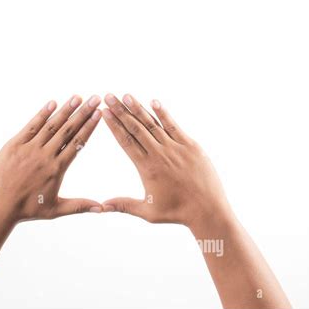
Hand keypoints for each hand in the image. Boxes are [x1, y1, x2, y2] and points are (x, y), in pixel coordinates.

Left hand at [0, 95, 102, 227]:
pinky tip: (52, 103)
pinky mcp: (14, 145)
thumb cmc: (28, 210)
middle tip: (94, 99)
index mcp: (57, 169)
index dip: (89, 126)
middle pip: (68, 130)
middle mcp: (45, 156)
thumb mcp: (56, 210)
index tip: (99, 114)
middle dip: (82, 113)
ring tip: (77, 98)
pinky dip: (42, 114)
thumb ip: (80, 206)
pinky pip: (31, 126)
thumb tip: (102, 209)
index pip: (77, 143)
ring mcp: (29, 149)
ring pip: (51, 125)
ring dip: (65, 110)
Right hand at [101, 93, 231, 228]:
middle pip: (136, 128)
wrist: (207, 210)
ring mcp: (176, 148)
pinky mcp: (191, 146)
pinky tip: (154, 102)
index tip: (104, 112)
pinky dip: (163, 114)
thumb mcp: (147, 211)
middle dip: (121, 111)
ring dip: (139, 109)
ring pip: (153, 124)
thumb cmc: (177, 212)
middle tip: (109, 96)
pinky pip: (174, 126)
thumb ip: (124, 205)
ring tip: (126, 96)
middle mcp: (160, 154)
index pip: (126, 141)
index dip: (114, 125)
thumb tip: (101, 206)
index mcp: (147, 168)